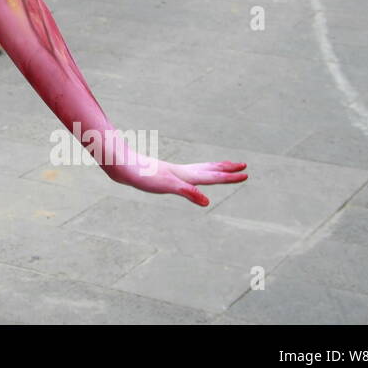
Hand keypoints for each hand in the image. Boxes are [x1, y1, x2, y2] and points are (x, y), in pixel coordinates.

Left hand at [104, 141, 246, 205]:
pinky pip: (185, 173)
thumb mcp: (167, 186)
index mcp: (185, 175)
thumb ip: (188, 192)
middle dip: (225, 169)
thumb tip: (207, 202)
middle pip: (208, 169)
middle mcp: (181, 172)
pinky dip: (194, 173)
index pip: (212, 176)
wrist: (121, 165)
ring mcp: (172, 172)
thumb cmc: (143, 176)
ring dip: (212, 169)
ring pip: (197, 169)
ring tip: (220, 168)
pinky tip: (188, 177)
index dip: (229, 177)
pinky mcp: (162, 174)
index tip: (246, 173)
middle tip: (242, 166)